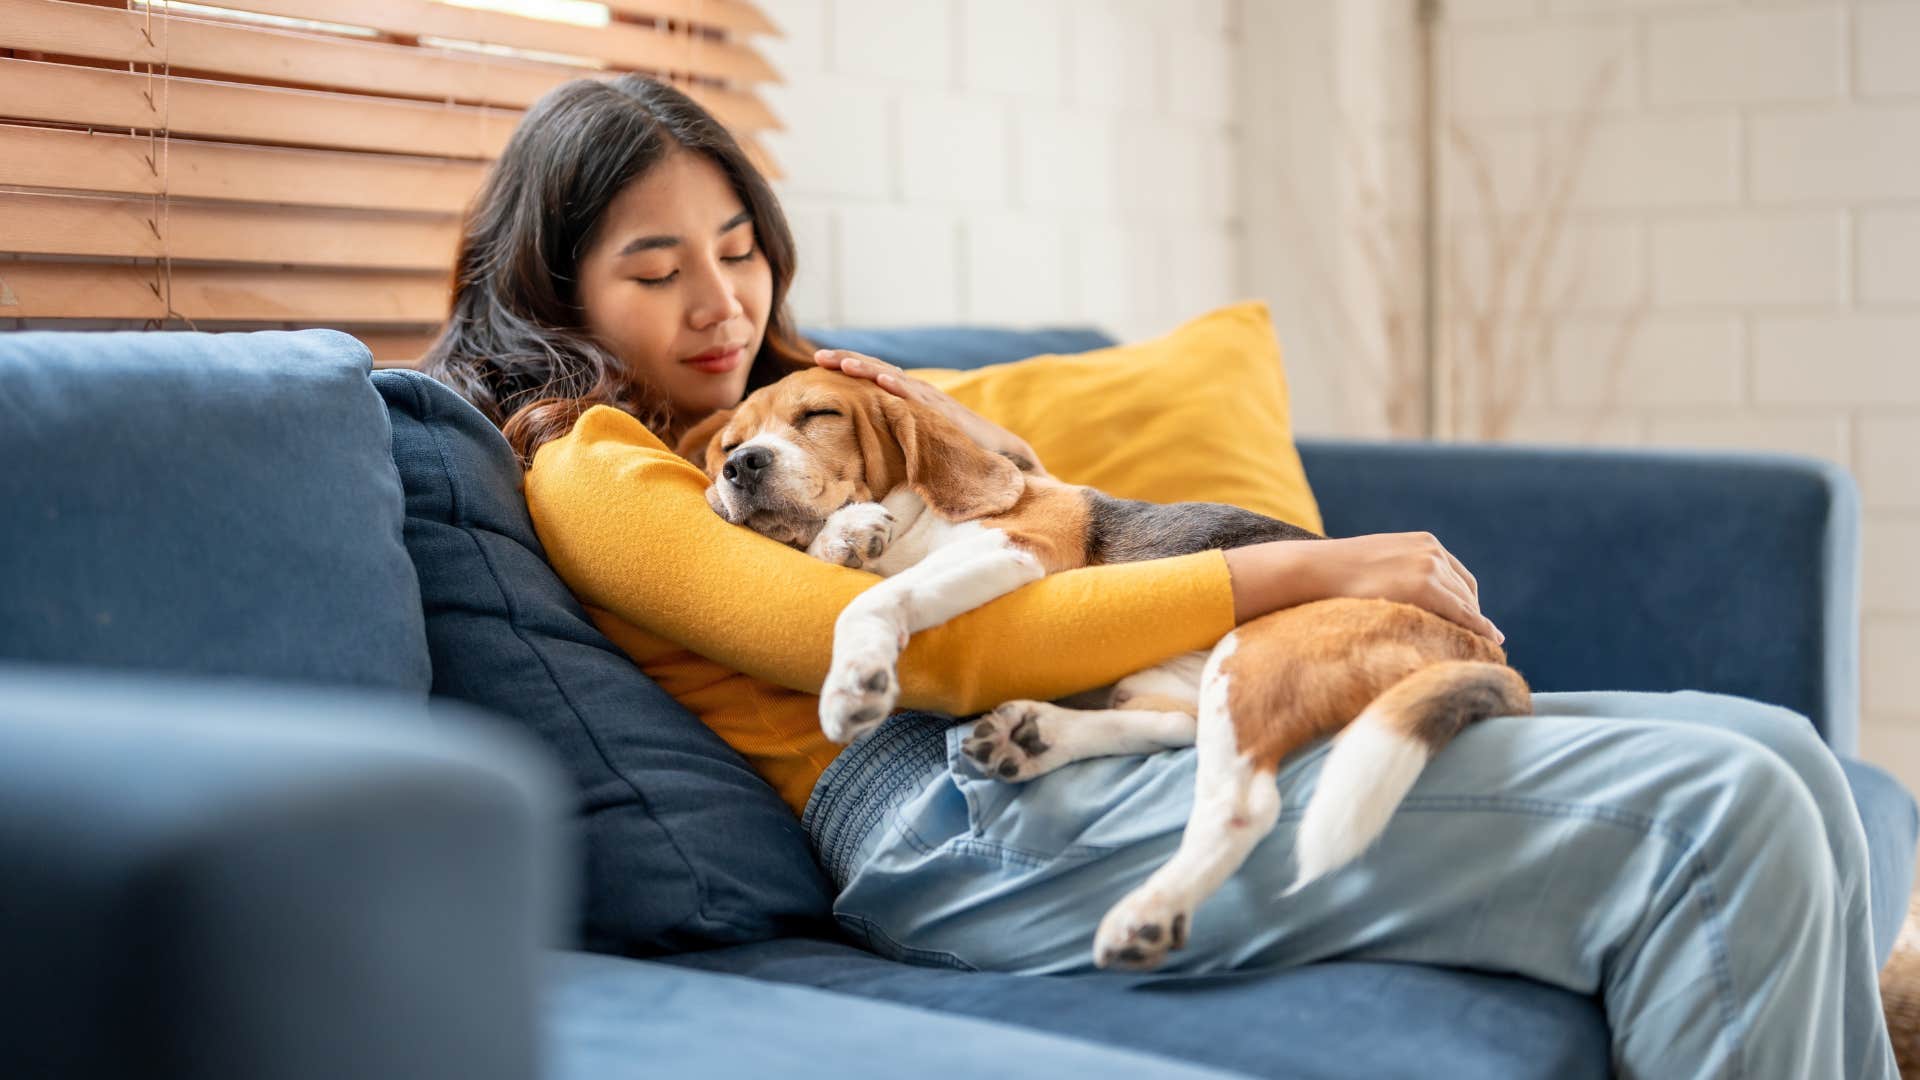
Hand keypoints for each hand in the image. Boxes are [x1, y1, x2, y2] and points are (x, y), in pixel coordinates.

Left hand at [813, 349, 1045, 473]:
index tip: (818, 365)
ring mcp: (930, 400)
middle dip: (848, 361)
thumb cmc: (955, 449)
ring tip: (843, 363)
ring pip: (894, 379)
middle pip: (877, 370)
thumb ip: (895, 435)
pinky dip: (900, 388)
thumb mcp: (916, 439)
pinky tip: (883, 381)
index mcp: (906, 397)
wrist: (997, 453)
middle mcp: (916, 392)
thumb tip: (864, 448)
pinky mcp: (943, 413)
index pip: (872, 377)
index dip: (846, 368)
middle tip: (819, 355)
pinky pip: (918, 398)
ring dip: (869, 369)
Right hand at [1223, 532, 1503, 643]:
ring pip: (1466, 605)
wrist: (1315, 570)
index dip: (1467, 601)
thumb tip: (1403, 597)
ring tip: (1482, 648)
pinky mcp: (1426, 586)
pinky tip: (1489, 642)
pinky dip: (1478, 629)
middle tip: (1479, 641)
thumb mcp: (1378, 563)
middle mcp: (1432, 551)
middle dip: (1472, 616)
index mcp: (1423, 542)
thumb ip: (1400, 573)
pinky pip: (1463, 614)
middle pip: (1467, 591)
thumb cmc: (1336, 574)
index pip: (1459, 576)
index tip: (1472, 621)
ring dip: (1473, 625)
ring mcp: (1430, 567)